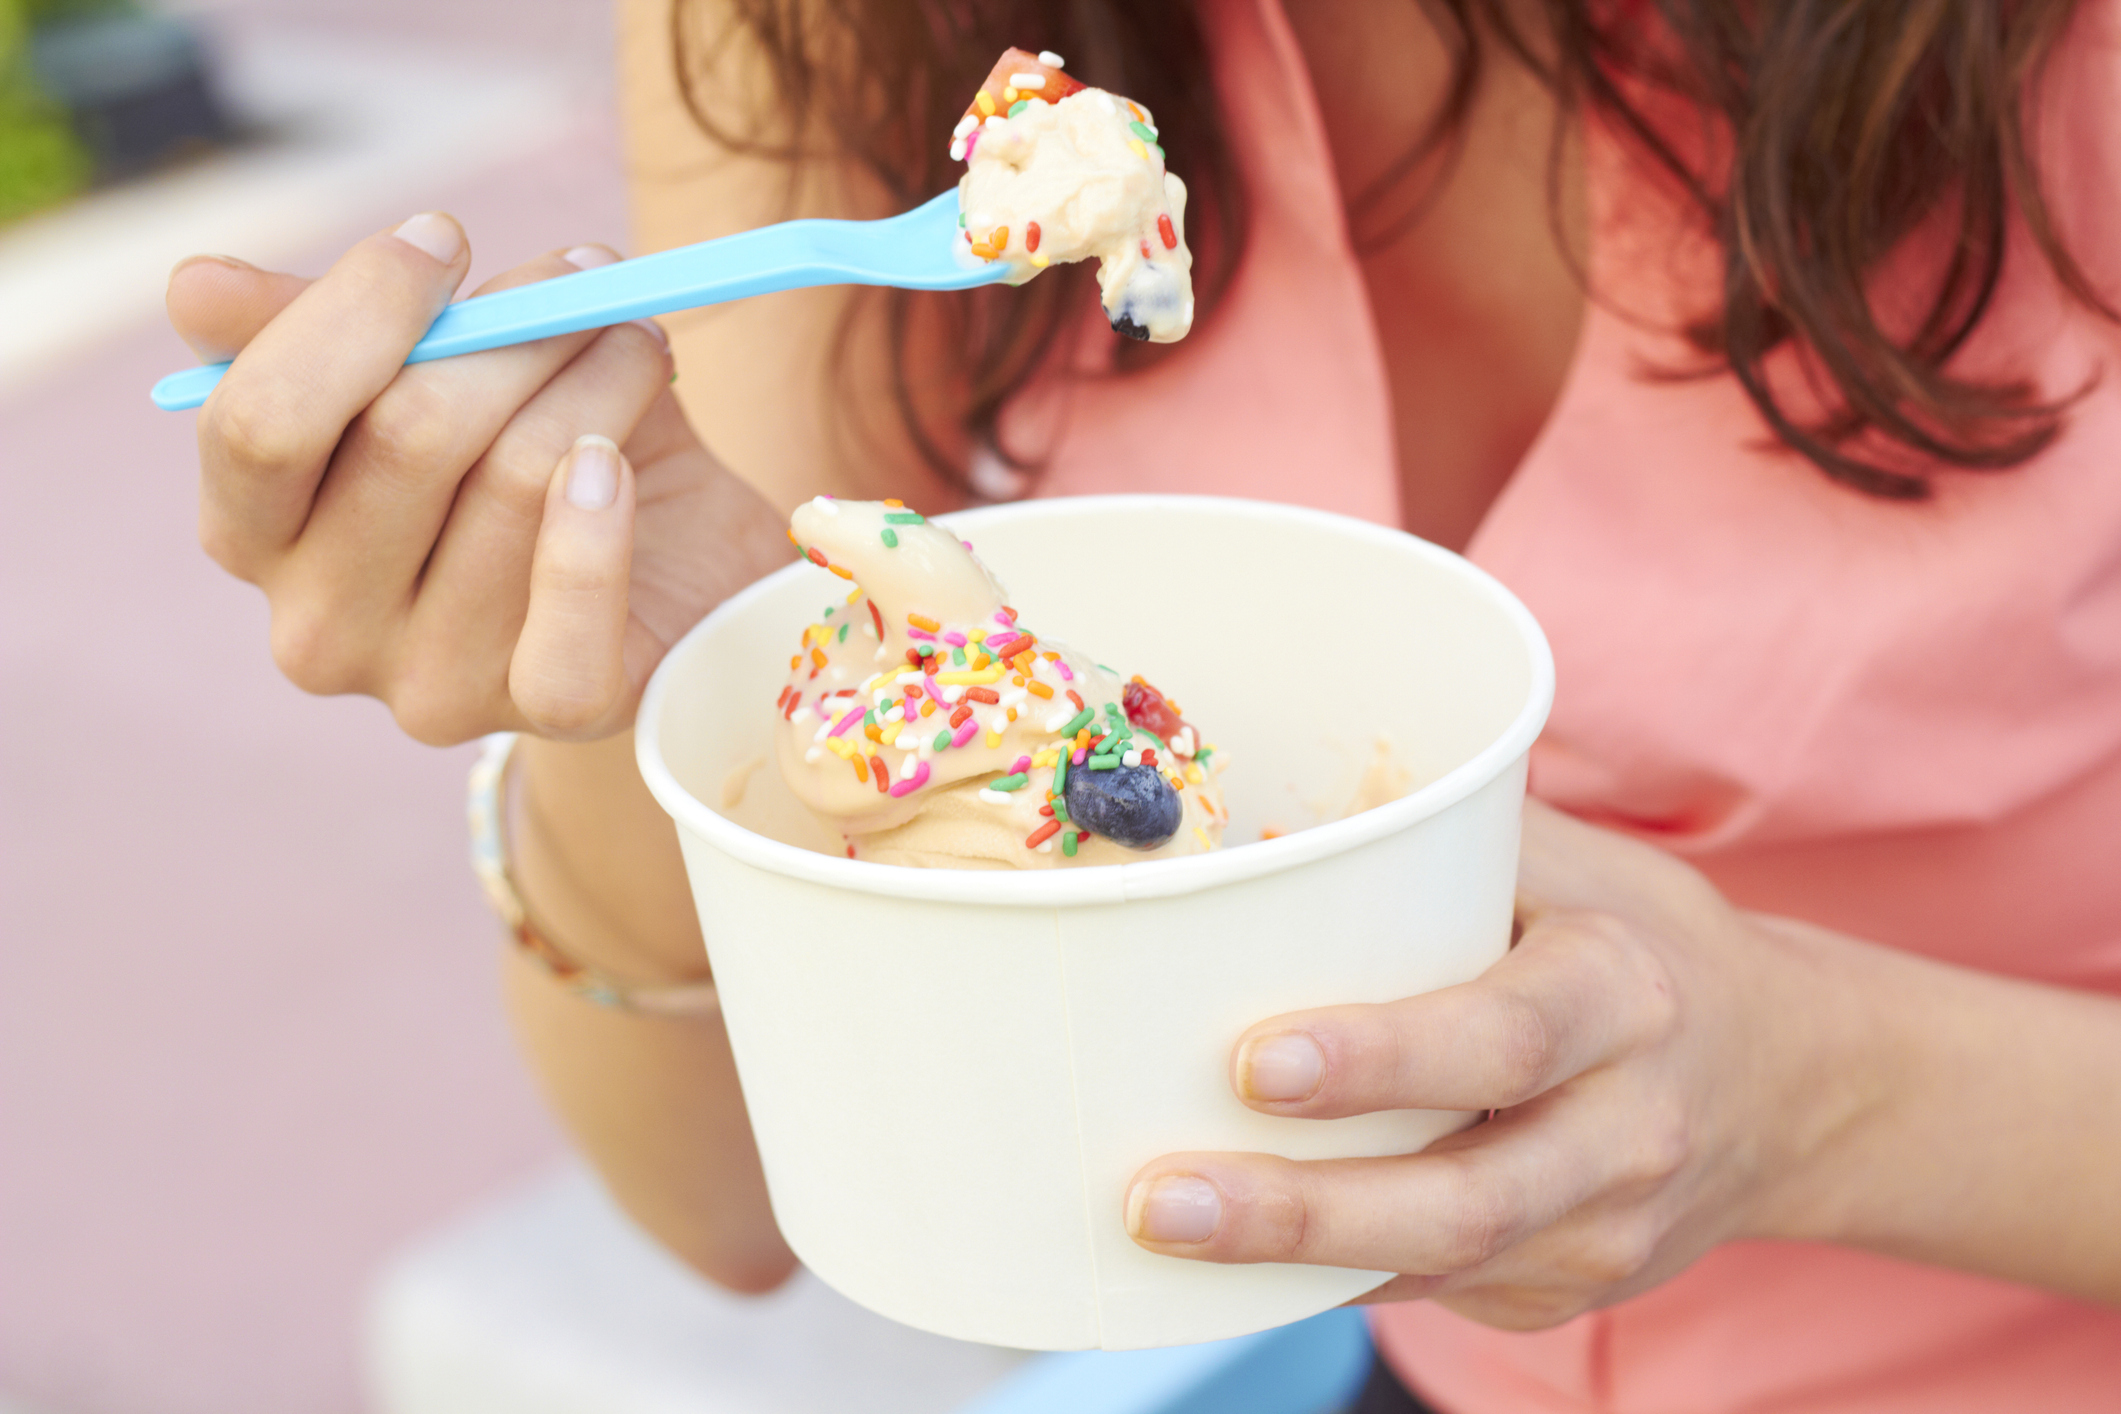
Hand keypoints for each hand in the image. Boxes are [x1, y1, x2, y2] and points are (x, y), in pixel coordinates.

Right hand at [169, 213, 788, 743]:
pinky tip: (617, 461)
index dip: (360, 308)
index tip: (447, 239)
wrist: (679, 563)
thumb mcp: (425, 369)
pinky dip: (600, 521)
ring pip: (513, 484)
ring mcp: (428, 682)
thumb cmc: (530, 446)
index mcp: (257, 534)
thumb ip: (315, 325)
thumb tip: (198, 289)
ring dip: (594, 383)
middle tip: (584, 277)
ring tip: (635, 340)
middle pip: (406, 438)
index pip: (262, 420)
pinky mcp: (545, 711)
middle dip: (511, 332)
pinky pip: (571, 608)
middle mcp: (318, 627)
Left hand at [1122, 800, 1870, 1329]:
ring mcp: (1603, 1234)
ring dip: (1291, 1260)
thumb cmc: (1639, 945)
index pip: (1503, 1038)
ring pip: (1440, 1267)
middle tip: (1161, 1196)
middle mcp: (1627, 1130)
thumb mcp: (1576, 866)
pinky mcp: (1564, 1292)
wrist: (1792, 1086)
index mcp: (1623, 998)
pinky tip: (1226, 1259)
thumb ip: (1446, 834)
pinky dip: (1326, 1279)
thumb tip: (1272, 811)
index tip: (1256, 1063)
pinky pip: (1431, 1293)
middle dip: (1304, 1209)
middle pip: (1465, 1198)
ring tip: (1161, 1230)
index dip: (1381, 1060)